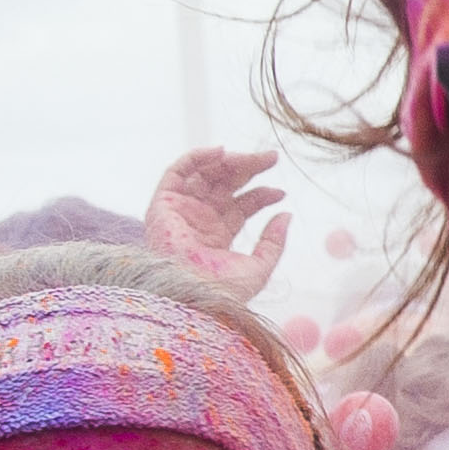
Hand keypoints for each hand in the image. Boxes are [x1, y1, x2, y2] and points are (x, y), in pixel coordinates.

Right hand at [144, 147, 291, 297]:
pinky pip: (176, 173)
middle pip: (224, 185)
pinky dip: (196, 158)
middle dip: (249, 169)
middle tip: (272, 158)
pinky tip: (221, 152)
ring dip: (228, 161)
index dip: (262, 195)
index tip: (281, 193)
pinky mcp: (162, 205)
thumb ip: (273, 241)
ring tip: (253, 158)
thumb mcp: (259, 267)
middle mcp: (198, 221)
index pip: (241, 206)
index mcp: (217, 236)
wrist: (194, 297)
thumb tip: (287, 215)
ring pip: (204, 174)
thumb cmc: (224, 291)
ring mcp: (180, 212)